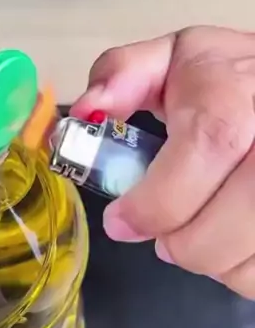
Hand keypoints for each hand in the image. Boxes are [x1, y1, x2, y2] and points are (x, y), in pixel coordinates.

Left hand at [71, 26, 254, 298]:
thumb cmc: (232, 81)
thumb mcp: (177, 59)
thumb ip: (123, 74)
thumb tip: (88, 108)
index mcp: (235, 100)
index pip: (205, 151)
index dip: (155, 201)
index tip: (120, 221)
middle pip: (223, 230)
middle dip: (181, 244)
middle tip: (166, 233)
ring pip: (244, 262)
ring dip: (214, 260)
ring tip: (206, 227)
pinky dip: (241, 268)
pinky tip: (234, 237)